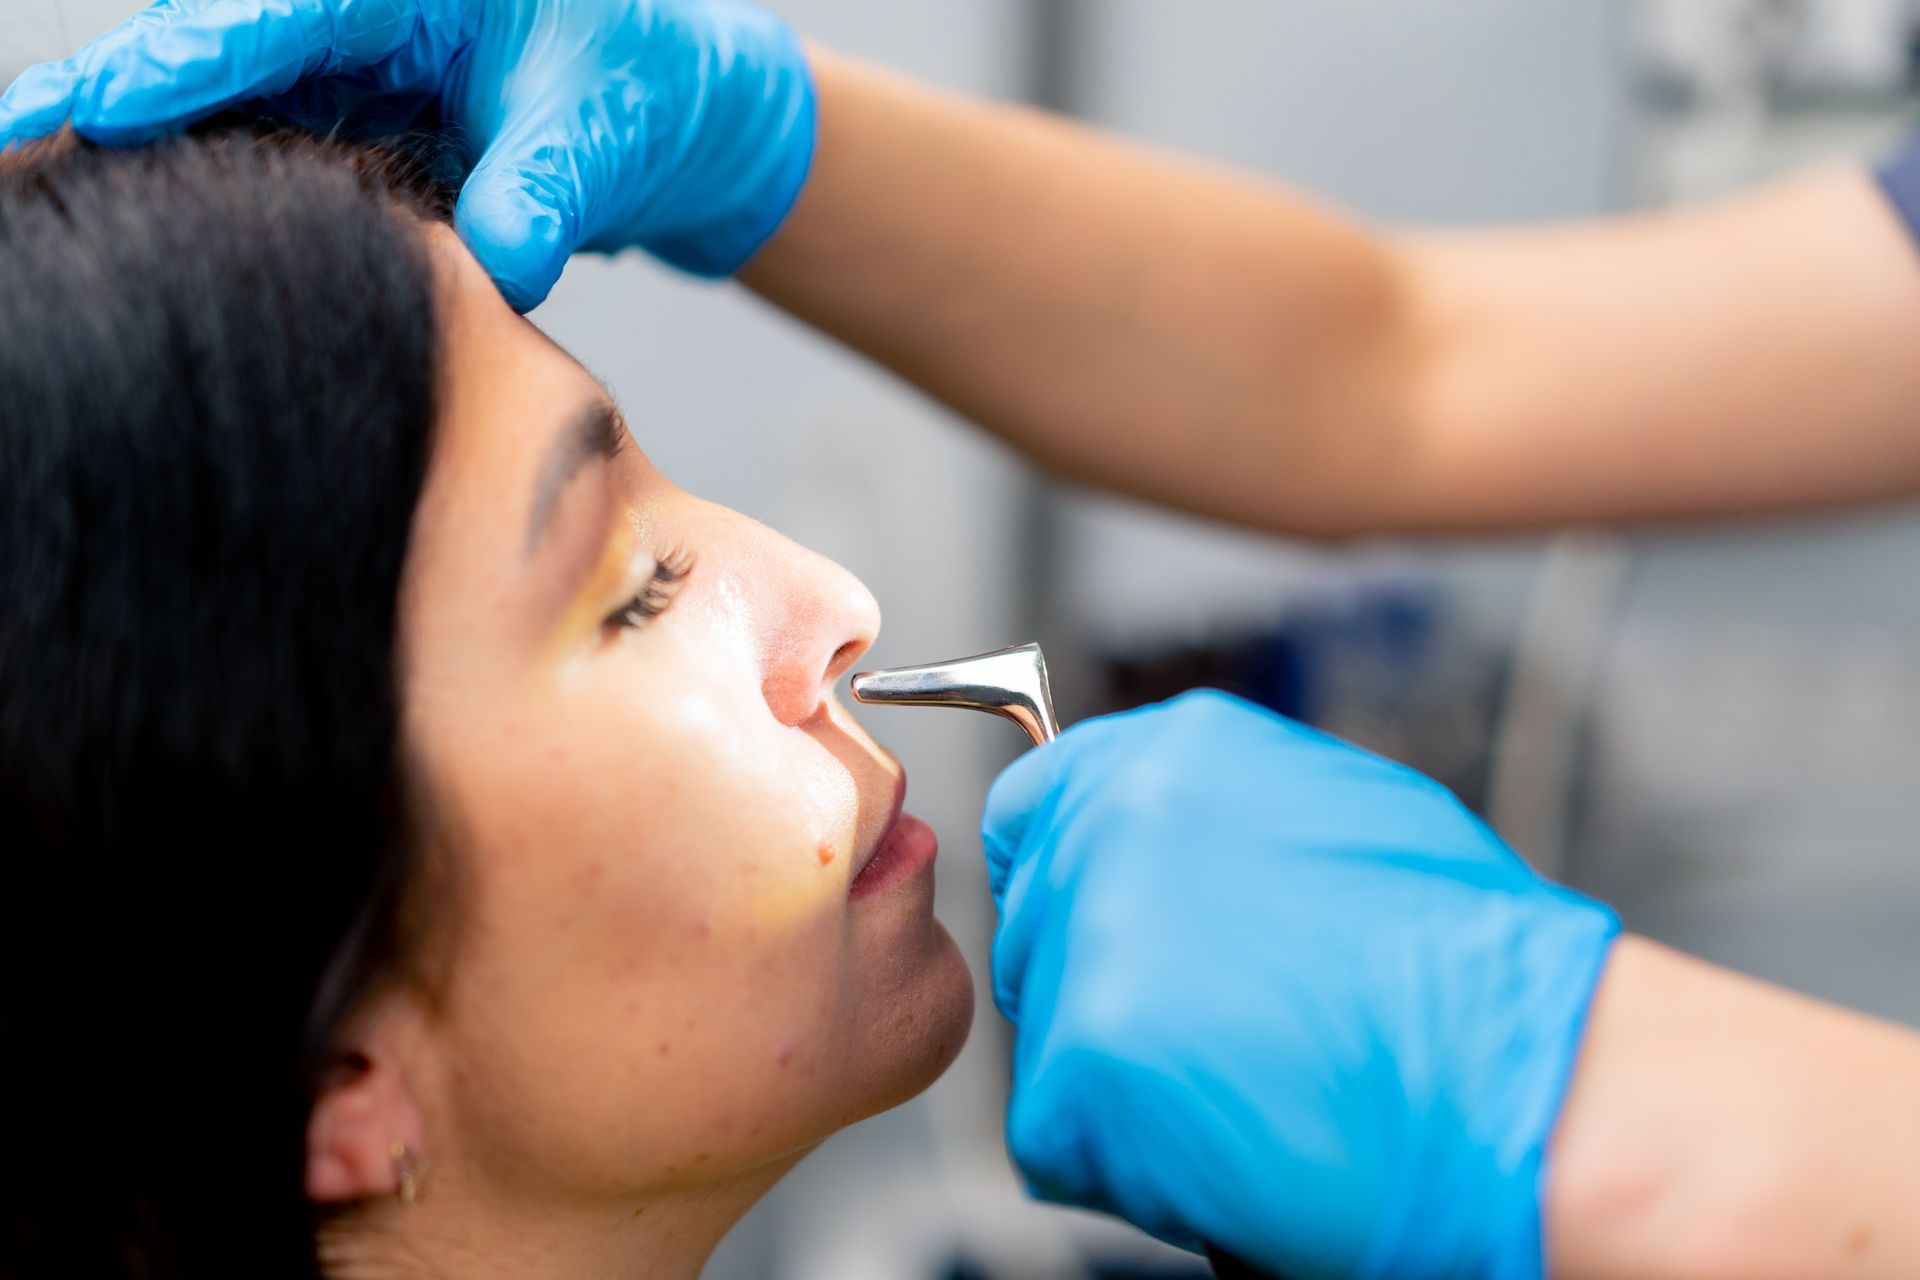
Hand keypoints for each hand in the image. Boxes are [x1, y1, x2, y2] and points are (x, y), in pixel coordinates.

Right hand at [0, 0, 815, 308]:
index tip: (97, 107)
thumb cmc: (650, 93)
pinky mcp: (361, 125)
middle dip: (111, 99)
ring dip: (151, 157)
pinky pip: (275, 156)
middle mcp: (366, 16)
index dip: (180, 63)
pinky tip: (152, 240)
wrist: (687, 121)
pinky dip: (223, 196)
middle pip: (215, 54)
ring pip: (230, 110)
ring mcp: (355, 70)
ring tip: (47, 205)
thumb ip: (542, 193)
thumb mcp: (602, 133)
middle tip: (7, 152)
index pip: (277, 19)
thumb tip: (501, 269)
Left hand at [982, 690, 1619, 1278]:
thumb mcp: (1325, 816)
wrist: (1527, 1078)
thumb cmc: (1467, 961)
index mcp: (1169, 756)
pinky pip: (1056, 1138)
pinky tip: (1230, 1140)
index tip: (1096, 936)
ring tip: (1248, 1082)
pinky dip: (1126, 1166)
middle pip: (1035, 931)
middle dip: (1100, 991)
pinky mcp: (1083, 1065)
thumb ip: (1207, 822)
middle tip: (1206, 1036)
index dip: (1064, 888)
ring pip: (1049, 1041)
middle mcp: (1114, 827)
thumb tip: (1147, 847)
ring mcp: (1093, 944)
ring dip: (1123, 1080)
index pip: (1031, 813)